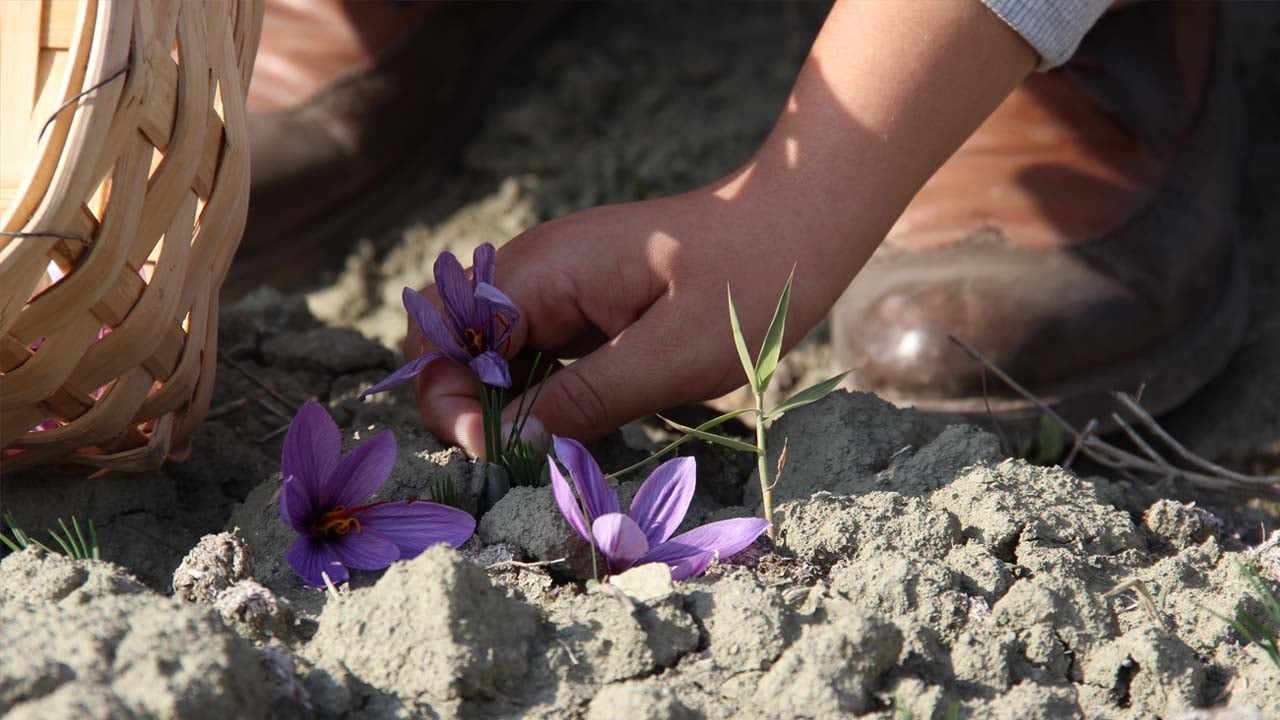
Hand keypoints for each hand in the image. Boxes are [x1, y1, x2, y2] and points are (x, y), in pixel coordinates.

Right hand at [405, 0, 1033, 455]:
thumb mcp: (671, 356)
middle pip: (456, 344)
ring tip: (541, 451)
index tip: (494, 453)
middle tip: (515, 460)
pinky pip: (536, 351)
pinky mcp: (584, 300)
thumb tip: (513, 442)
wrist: (801, 224)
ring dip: (504, 405)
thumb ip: (585, 399)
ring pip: (493, 353)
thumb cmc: (748, 282)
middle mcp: (536, 269)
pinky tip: (569, 423)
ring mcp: (558, 282)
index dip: (451, 401)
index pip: (446, 338)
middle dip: (468, 407)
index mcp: (543, 270)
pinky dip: (539, 392)